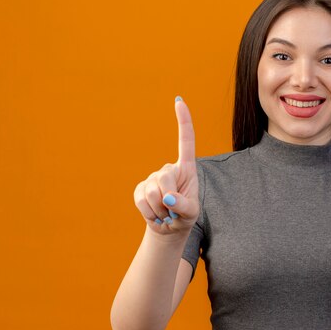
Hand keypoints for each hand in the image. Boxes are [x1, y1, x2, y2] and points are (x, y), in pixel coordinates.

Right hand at [133, 97, 199, 237]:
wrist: (170, 228)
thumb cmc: (186, 215)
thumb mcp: (191, 212)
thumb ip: (183, 205)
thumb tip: (168, 197)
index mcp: (186, 168)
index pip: (186, 141)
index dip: (183, 121)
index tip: (179, 101)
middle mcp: (169, 169)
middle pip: (164, 177)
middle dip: (168, 199)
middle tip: (173, 210)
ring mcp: (152, 178)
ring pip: (152, 192)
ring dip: (160, 209)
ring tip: (166, 213)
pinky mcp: (139, 188)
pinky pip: (141, 200)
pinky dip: (149, 212)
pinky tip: (156, 214)